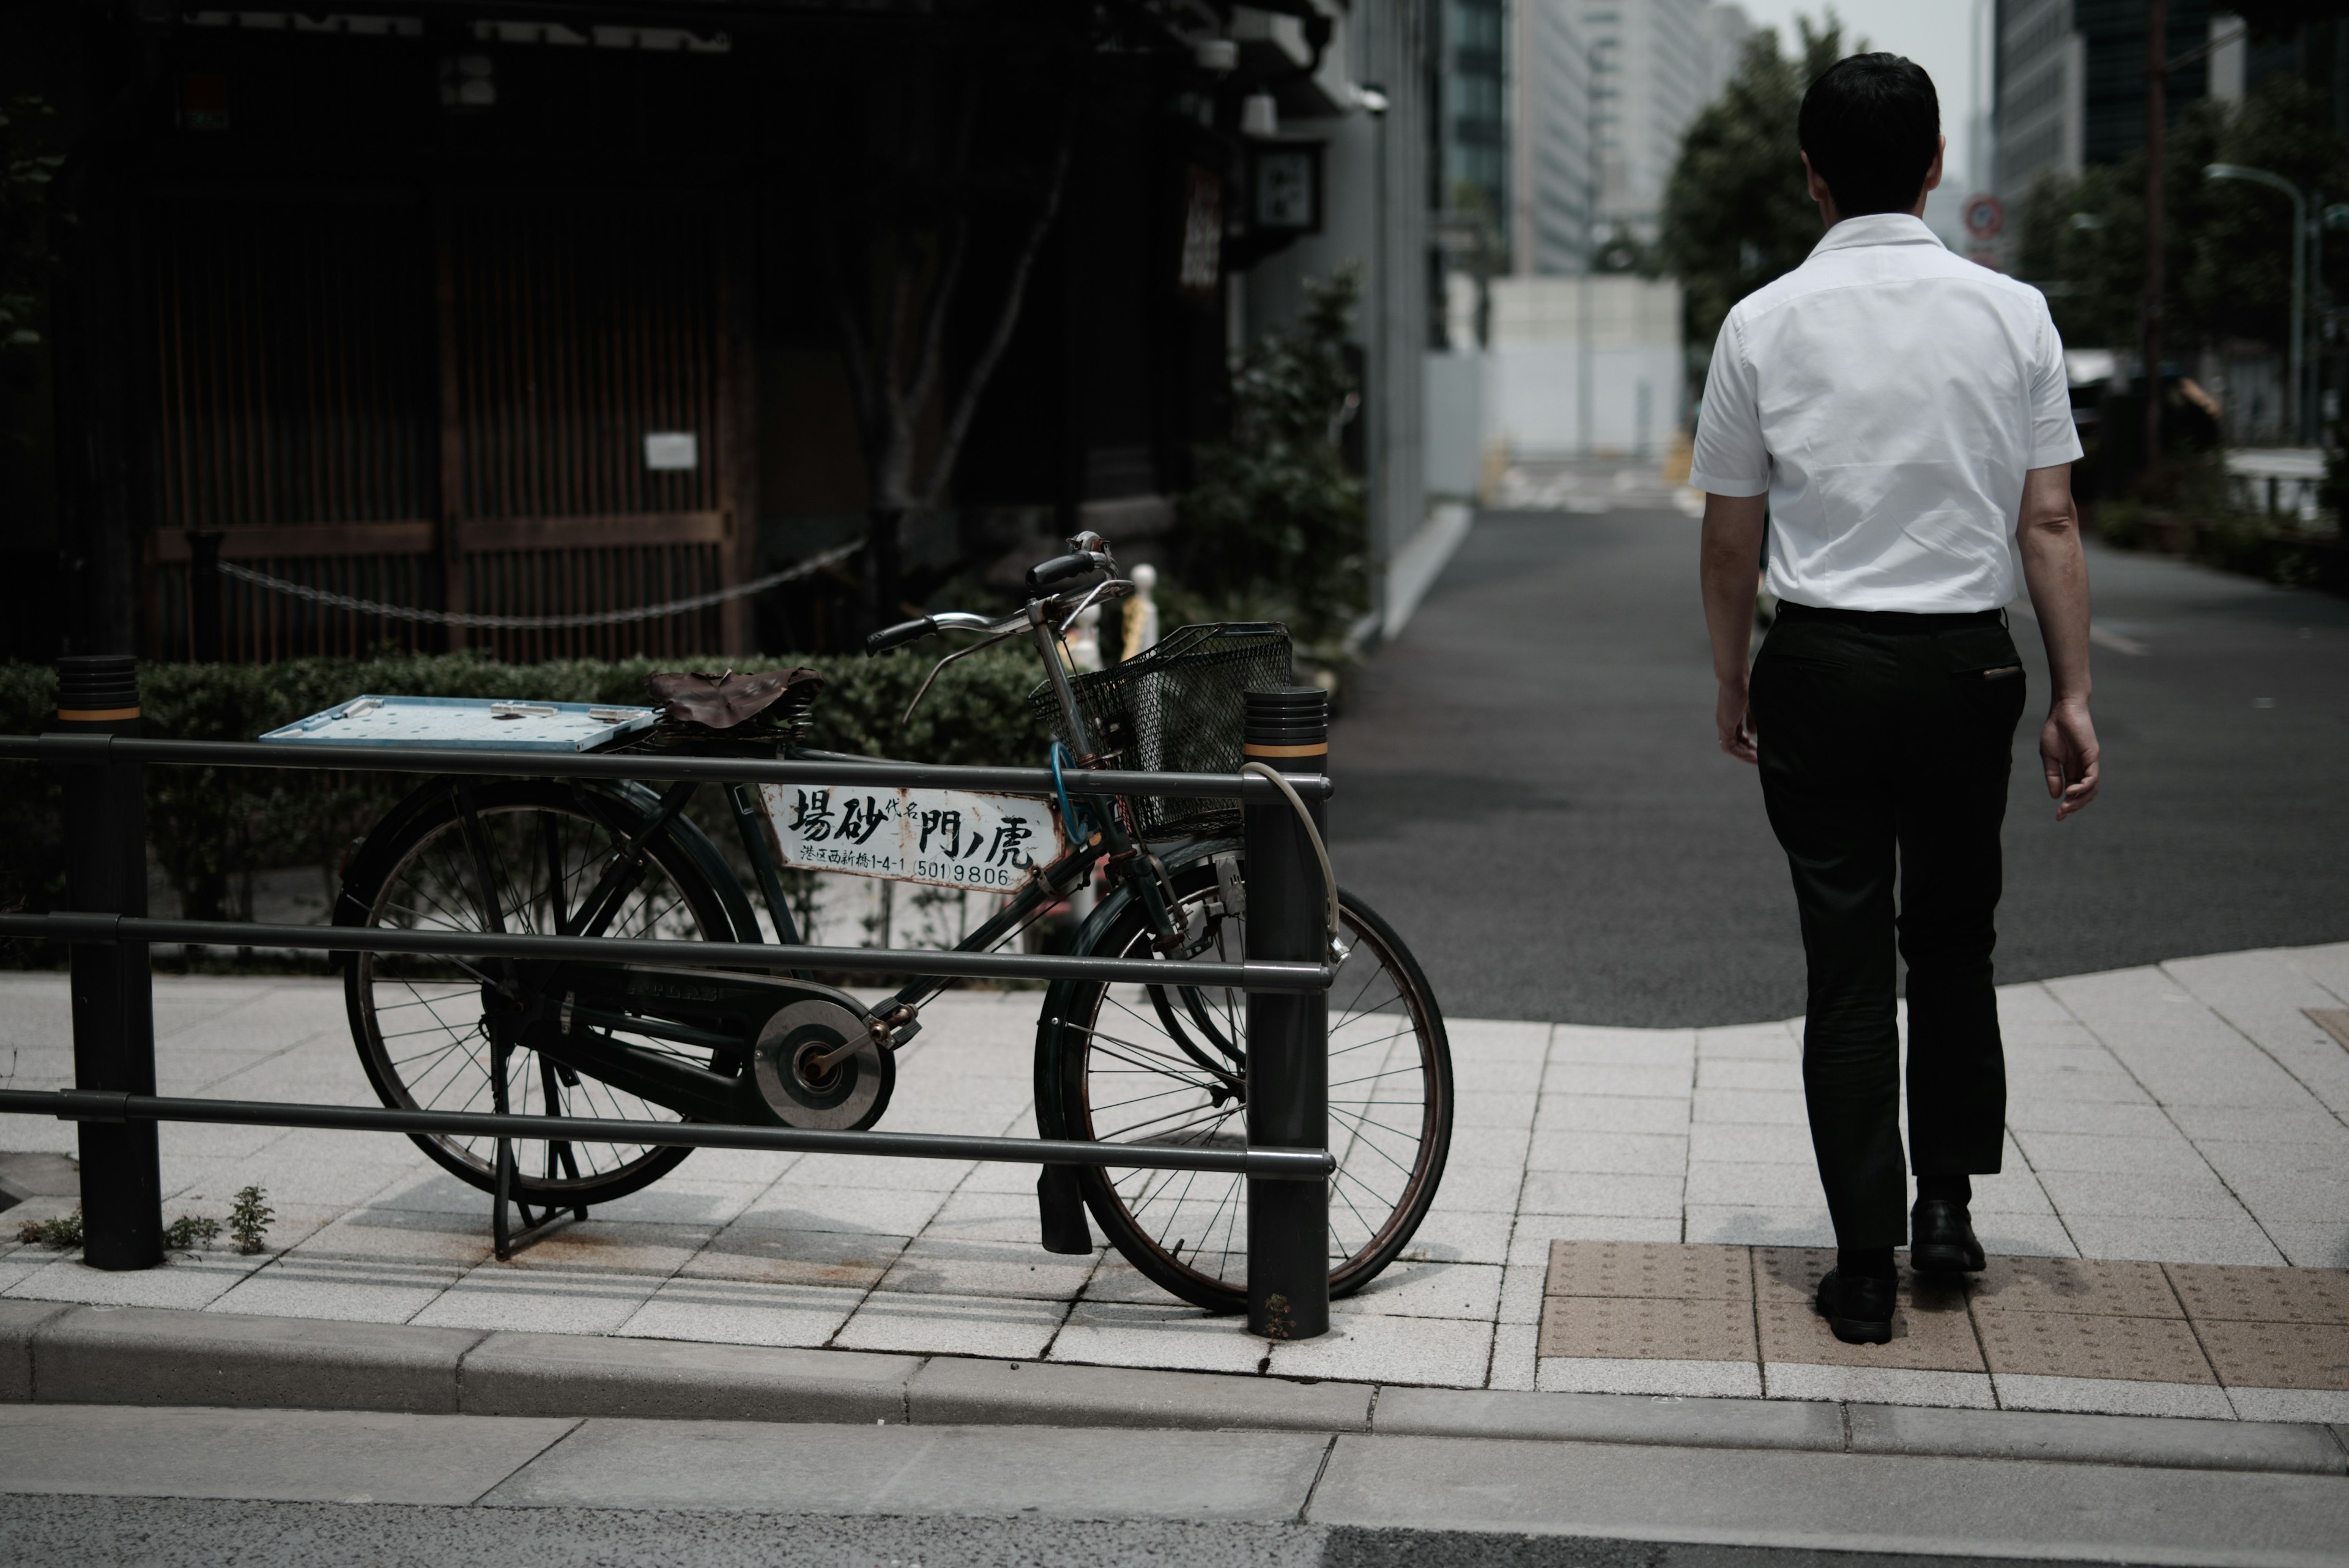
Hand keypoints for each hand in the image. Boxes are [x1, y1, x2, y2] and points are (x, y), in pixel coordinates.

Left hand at [1716, 679, 1757, 763]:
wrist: (1736, 676)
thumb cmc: (1747, 685)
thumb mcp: (1753, 705)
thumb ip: (1753, 719)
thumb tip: (1755, 733)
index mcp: (1732, 715)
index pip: (1739, 735)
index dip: (1748, 744)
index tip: (1760, 750)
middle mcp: (1726, 721)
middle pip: (1736, 743)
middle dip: (1748, 752)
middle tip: (1761, 759)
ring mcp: (1724, 724)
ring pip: (1732, 747)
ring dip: (1745, 755)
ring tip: (1758, 760)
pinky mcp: (1725, 726)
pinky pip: (1729, 747)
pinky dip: (1740, 753)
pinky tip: (1753, 756)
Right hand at [2039, 698, 2098, 820]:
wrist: (2063, 711)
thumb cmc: (2055, 730)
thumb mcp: (2049, 757)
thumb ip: (2053, 776)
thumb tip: (2056, 796)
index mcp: (2072, 769)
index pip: (2074, 792)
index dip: (2068, 805)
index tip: (2058, 817)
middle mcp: (2083, 768)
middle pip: (2085, 795)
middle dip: (2074, 807)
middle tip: (2061, 813)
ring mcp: (2089, 763)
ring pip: (2092, 789)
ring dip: (2080, 800)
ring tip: (2067, 805)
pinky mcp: (2093, 757)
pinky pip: (2092, 777)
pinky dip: (2083, 787)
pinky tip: (2071, 791)